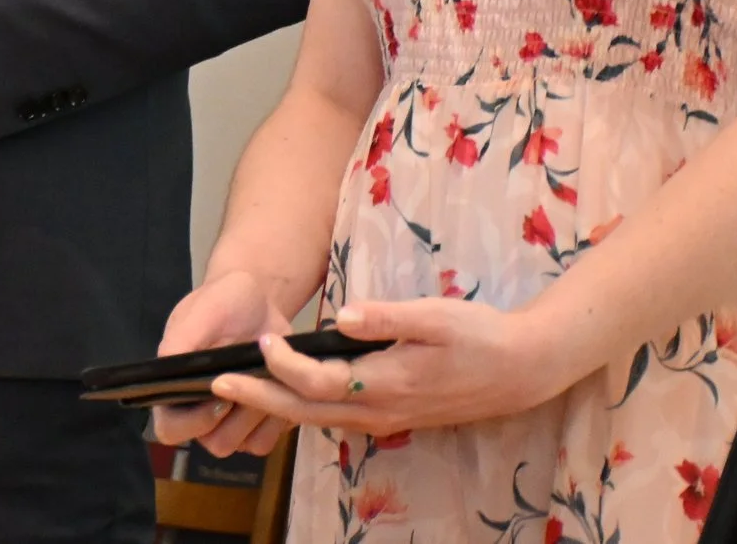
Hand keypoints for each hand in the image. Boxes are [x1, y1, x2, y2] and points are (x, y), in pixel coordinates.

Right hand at [150, 271, 289, 455]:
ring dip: (261, 414)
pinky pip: (269, 439)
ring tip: (269, 377)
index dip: (193, 424)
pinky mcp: (259, 423)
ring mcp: (231, 422)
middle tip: (255, 381)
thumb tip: (166, 368)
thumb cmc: (224, 303)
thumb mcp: (202, 312)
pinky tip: (280, 387)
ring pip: (245, 444)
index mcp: (174, 388)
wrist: (260, 303)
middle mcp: (199, 412)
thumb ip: (182, 339)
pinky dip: (278, 418)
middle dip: (239, 417)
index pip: (171, 429)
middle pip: (215, 443)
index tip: (220, 397)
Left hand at [212, 298, 583, 438]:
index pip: (319, 383)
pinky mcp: (390, 416)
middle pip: (306, 412)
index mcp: (386, 386)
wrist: (522, 370)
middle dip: (258, 400)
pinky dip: (303, 407)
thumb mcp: (435, 317)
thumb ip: (386, 317)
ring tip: (237, 390)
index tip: (259, 341)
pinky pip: (335, 417)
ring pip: (318, 419)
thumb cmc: (479, 337)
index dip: (284, 365)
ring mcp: (384, 418)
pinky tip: (284, 393)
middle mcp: (379, 411)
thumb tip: (341, 317)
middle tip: (214, 386)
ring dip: (276, 406)